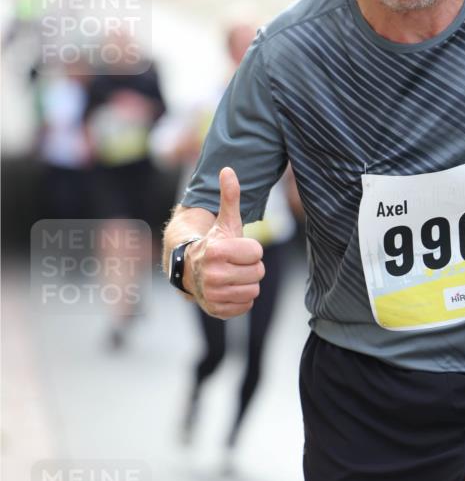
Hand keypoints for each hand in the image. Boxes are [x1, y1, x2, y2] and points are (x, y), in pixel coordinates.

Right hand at [184, 167, 264, 317]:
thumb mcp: (224, 221)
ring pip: (253, 290)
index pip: (257, 252)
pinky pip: (246, 306)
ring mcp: (213, 294)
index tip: (236, 248)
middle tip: (235, 263)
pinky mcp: (216, 310)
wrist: (189, 270)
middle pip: (258, 272)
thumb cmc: (214, 243)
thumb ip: (229, 197)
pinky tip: (229, 289)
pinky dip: (240, 299)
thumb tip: (228, 169)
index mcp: (217, 250)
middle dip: (250, 266)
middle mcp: (212, 274)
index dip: (250, 249)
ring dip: (246, 282)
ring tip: (231, 275)